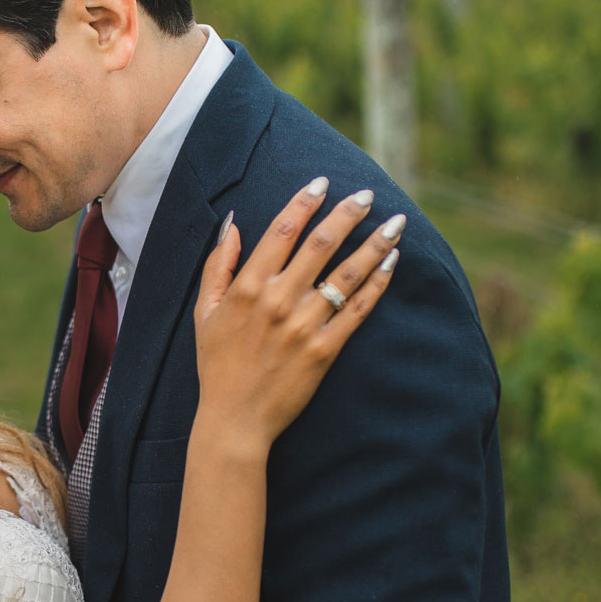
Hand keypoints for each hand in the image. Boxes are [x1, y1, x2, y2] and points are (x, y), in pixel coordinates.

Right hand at [194, 178, 400, 442]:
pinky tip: (392, 264)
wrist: (235, 419)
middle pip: (321, 244)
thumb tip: (232, 225)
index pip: (283, 230)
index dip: (305, 201)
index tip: (323, 182)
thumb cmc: (217, 364)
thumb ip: (218, 265)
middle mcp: (278, 300)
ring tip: (395, 223)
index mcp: (248, 286)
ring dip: (374, 244)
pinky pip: (358, 310)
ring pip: (347, 273)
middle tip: (367, 194)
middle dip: (348, 214)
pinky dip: (377, 285)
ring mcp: (304, 325)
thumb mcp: (205, 311)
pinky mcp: (325, 350)